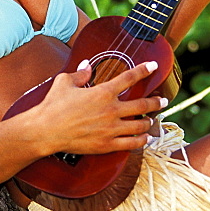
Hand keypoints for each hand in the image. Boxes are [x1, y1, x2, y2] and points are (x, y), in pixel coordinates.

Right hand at [30, 60, 168, 157]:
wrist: (46, 130)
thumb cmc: (53, 105)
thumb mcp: (64, 82)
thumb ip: (80, 73)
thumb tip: (87, 65)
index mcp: (103, 92)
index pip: (129, 78)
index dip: (144, 70)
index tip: (153, 66)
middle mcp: (111, 110)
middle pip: (143, 105)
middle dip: (156, 102)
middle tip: (163, 101)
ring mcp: (111, 129)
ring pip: (140, 125)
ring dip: (150, 122)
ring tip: (153, 120)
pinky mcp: (107, 145)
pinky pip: (131, 143)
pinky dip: (141, 140)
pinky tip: (145, 138)